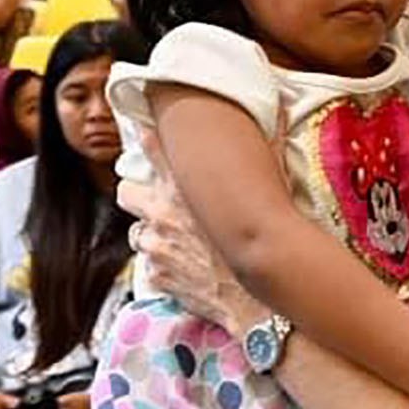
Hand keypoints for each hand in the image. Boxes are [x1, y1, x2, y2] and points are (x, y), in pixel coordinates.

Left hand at [120, 130, 263, 333]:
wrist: (260, 298)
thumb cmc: (268, 238)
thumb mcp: (272, 184)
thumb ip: (272, 144)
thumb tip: (281, 110)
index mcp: (184, 185)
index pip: (151, 148)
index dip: (149, 143)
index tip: (149, 139)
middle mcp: (162, 212)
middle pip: (126, 192)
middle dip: (138, 197)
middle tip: (156, 204)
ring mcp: (156, 246)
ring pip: (138, 234)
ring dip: (154, 237)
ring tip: (178, 244)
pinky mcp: (158, 276)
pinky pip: (152, 268)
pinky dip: (165, 269)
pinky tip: (187, 271)